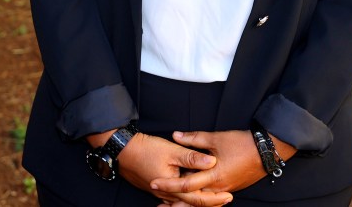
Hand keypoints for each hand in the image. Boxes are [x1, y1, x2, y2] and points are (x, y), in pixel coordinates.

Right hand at [116, 132, 233, 205]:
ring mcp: (160, 193)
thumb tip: (213, 161)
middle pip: (191, 203)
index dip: (214, 198)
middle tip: (225, 199)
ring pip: (183, 201)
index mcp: (173, 187)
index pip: (198, 198)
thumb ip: (192, 157)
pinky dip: (186, 196)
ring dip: (198, 200)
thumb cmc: (146, 149)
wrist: (122, 151)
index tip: (229, 196)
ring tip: (213, 197)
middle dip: (209, 202)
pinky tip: (190, 193)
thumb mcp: (171, 150)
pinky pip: (175, 197)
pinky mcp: (157, 188)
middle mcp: (167, 195)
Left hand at [150, 129, 291, 195]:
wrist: (267, 151)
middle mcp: (218, 188)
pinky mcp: (229, 189)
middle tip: (158, 205)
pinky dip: (199, 200)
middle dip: (174, 203)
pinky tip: (191, 199)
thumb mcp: (216, 138)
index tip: (154, 183)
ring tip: (171, 206)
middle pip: (192, 201)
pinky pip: (211, 199)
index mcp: (213, 175)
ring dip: (186, 205)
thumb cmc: (242, 143)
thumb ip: (194, 139)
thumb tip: (175, 135)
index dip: (168, 185)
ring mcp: (225, 190)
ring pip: (202, 203)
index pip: (185, 185)